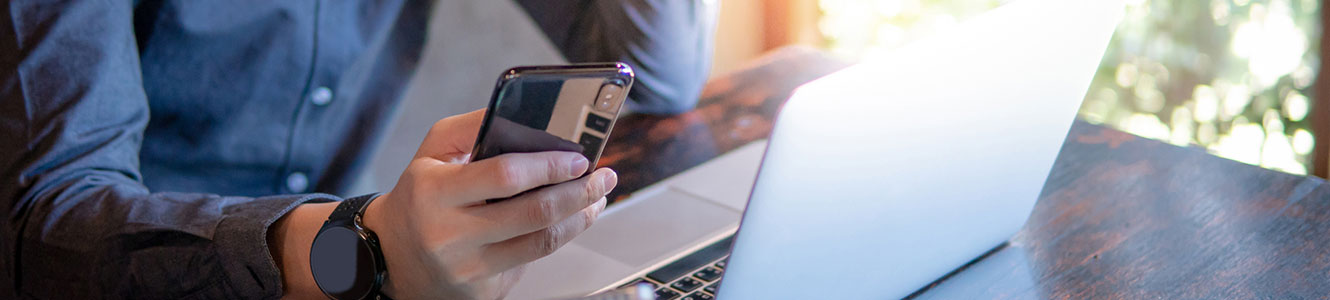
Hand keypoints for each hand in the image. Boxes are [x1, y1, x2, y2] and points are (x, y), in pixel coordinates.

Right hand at [363, 109, 616, 298]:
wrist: (391, 256)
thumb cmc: (420, 196)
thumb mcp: (431, 152)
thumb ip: (472, 126)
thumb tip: (524, 113)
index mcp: (435, 192)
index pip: (506, 176)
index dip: (549, 166)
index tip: (579, 158)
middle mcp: (449, 234)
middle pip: (534, 213)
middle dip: (579, 193)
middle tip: (603, 177)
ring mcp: (467, 267)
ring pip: (541, 242)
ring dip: (579, 218)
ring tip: (596, 199)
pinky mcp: (482, 291)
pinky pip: (530, 262)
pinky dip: (556, 239)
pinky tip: (569, 222)